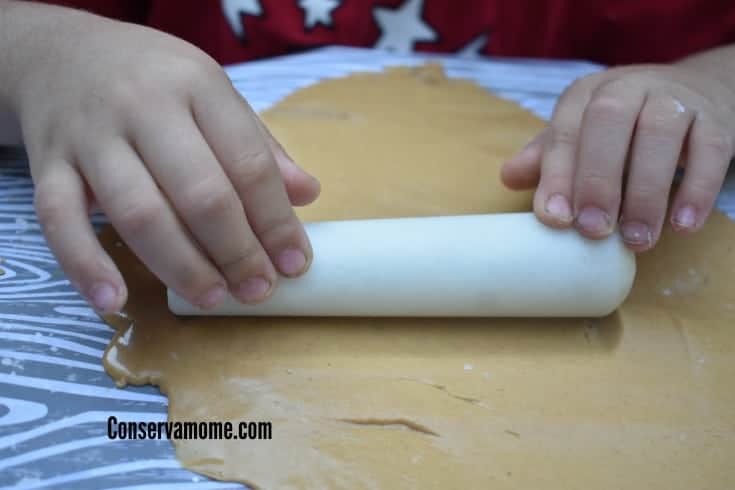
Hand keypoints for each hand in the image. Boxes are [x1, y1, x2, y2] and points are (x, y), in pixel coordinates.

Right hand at [7, 7, 319, 312]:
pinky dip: (86, 266)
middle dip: (236, 251)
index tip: (294, 263)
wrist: (60, 54)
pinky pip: (59, 220)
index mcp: (197, 86)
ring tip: (213, 298)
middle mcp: (143, 106)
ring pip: (138, 213)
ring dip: (181, 266)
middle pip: (199, 193)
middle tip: (258, 289)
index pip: (248, 163)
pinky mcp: (47, 163)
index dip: (276, 221)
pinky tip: (116, 301)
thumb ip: (258, 145)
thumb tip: (307, 195)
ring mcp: (90, 136)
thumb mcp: (213, 94)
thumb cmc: (154, 81)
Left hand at [501, 64, 734, 251]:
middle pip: (609, 122)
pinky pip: (710, 150)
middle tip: (594, 231)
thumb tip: (508, 178)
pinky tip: (683, 224)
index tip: (555, 218)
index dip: (558, 175)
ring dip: (646, 192)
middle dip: (598, 179)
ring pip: (660, 134)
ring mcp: (675, 98)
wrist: (694, 93)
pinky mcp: (716, 119)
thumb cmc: (622, 127)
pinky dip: (698, 189)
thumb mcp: (581, 135)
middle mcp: (628, 88)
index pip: (566, 130)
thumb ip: (549, 157)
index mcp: (586, 95)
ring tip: (637, 239)